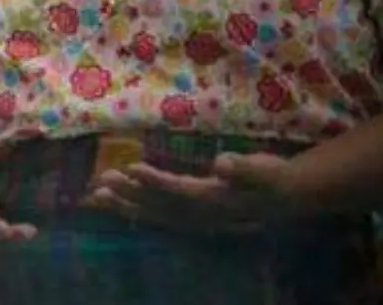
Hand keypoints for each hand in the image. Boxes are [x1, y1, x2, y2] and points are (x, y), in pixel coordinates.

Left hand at [84, 152, 293, 231]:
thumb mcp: (266, 170)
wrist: (286, 198)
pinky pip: (160, 217)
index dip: (157, 181)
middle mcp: (202, 213)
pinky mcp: (194, 217)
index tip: (131, 168)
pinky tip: (118, 206)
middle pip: (160, 204)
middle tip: (99, 183)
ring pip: (155, 213)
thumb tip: (224, 164)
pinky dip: (137, 212)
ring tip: (96, 196)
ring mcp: (196, 218)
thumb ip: (246, 168)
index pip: (182, 191)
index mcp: (217, 199)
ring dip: (126, 205)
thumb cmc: (273, 177)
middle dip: (129, 194)